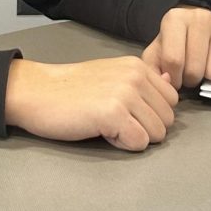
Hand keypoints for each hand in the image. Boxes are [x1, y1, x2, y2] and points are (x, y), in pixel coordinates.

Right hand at [4, 57, 180, 151]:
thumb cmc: (71, 89)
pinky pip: (139, 143)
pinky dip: (121, 143)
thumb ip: (142, 82)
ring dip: (132, 136)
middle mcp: (135, 76)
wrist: (38, 92)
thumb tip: (171, 83)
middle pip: (167, 120)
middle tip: (114, 119)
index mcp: (137, 66)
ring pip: (156, 134)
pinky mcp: (113, 113)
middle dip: (144, 127)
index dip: (151, 113)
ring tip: (106, 123)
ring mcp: (125, 93)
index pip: (172, 100)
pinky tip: (101, 130)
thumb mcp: (112, 75)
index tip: (127, 111)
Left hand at [141, 7, 210, 88]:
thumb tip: (167, 81)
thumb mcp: (156, 54)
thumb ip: (152, 70)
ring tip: (205, 65)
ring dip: (210, 77)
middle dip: (191, 79)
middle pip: (196, 69)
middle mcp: (200, 16)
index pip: (174, 60)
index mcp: (175, 18)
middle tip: (191, 71)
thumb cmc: (176, 44)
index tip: (174, 76)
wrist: (196, 27)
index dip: (174, 78)